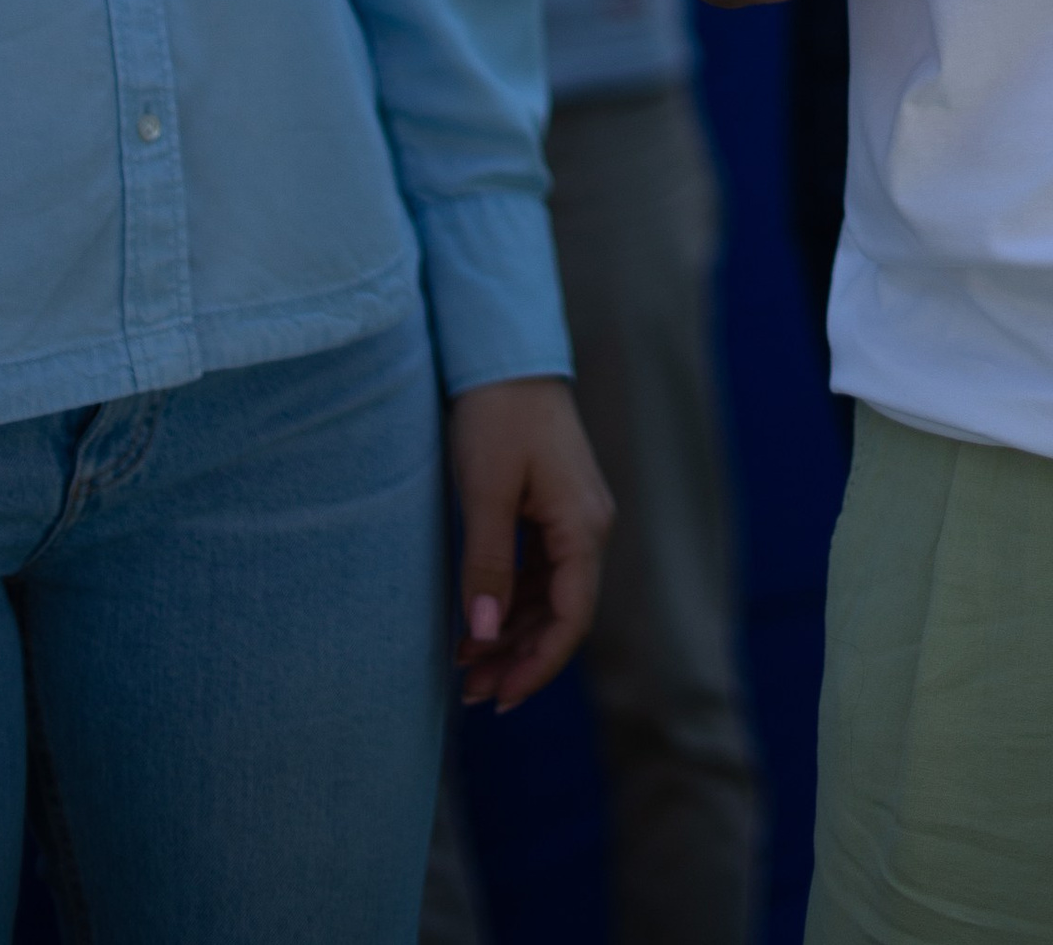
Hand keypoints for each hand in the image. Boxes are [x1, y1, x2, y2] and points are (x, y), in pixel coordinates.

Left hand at [447, 375, 610, 709]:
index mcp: (583, 526)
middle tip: (470, 694)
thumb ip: (487, 565)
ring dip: (511, 634)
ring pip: (548, 596)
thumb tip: (484, 635)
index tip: (499, 699)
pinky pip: (538, 571)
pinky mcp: (552, 508)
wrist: (505, 353)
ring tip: (465, 667)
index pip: (571, 618)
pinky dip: (509, 601)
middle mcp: (588, 527)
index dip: (537, 666)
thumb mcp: (485, 492)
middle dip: (518, 658)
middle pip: (562, 614)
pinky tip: (476, 621)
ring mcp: (571, 517)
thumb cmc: (497, 415)